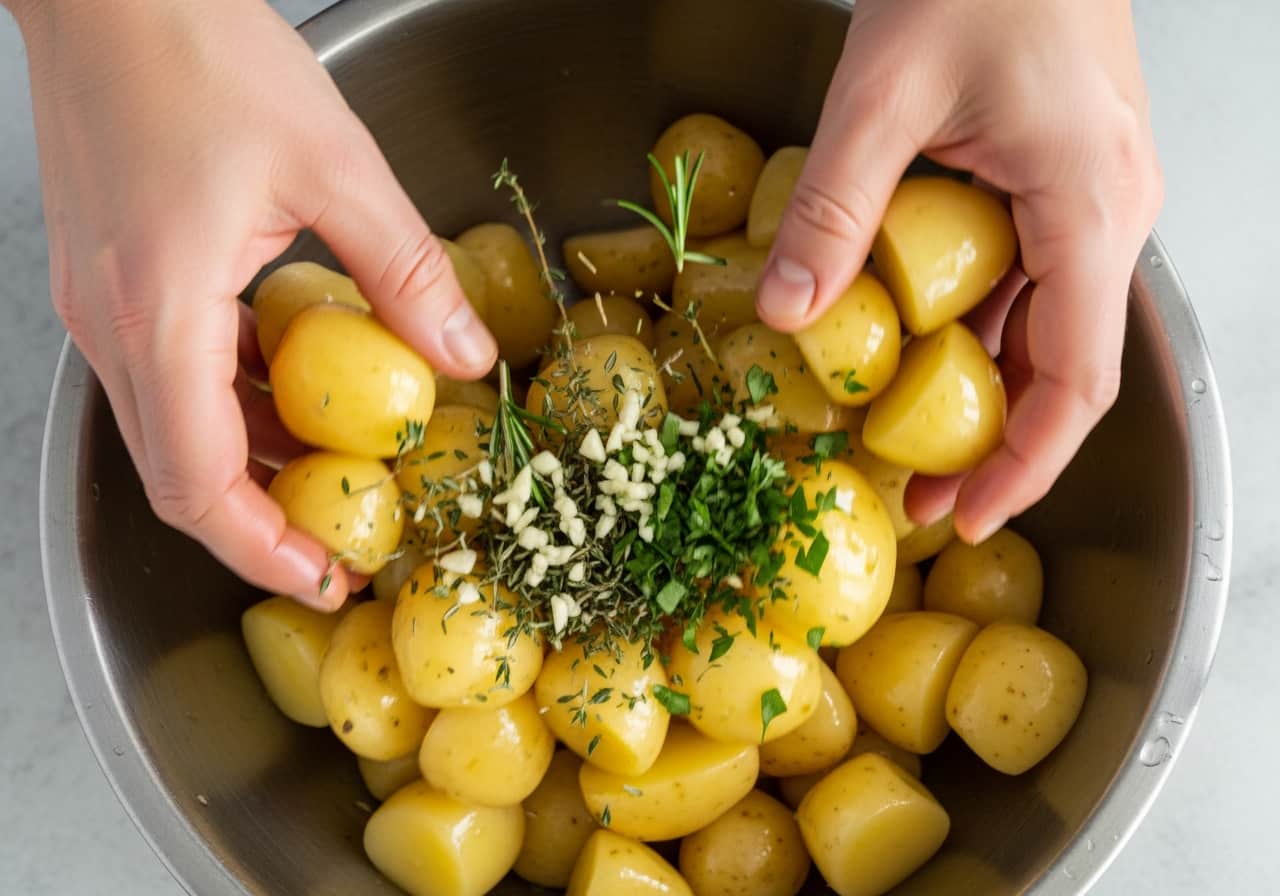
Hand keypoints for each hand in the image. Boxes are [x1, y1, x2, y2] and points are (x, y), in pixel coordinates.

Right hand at [14, 0, 496, 606]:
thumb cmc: (201, 53)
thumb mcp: (335, 166)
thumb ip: (406, 272)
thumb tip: (466, 355)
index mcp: (159, 313)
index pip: (197, 486)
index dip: (262, 550)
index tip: (327, 577)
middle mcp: (114, 326)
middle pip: (179, 479)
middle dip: (261, 529)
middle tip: (342, 549)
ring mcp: (105, 308)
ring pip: (175, 434)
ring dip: (252, 469)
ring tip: (335, 482)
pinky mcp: (116, 283)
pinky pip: (174, 380)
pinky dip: (235, 409)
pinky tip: (298, 398)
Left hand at [755, 0, 1161, 543]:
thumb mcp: (885, 92)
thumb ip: (835, 207)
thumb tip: (793, 312)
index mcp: (1090, 207)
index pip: (1074, 381)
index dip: (1023, 465)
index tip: (965, 514)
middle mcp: (1108, 212)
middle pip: (1062, 368)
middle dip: (994, 444)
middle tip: (920, 494)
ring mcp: (1089, 195)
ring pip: (1042, 325)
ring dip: (977, 388)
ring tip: (905, 436)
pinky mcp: (1058, 177)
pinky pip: (1024, 276)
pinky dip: (972, 325)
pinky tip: (914, 345)